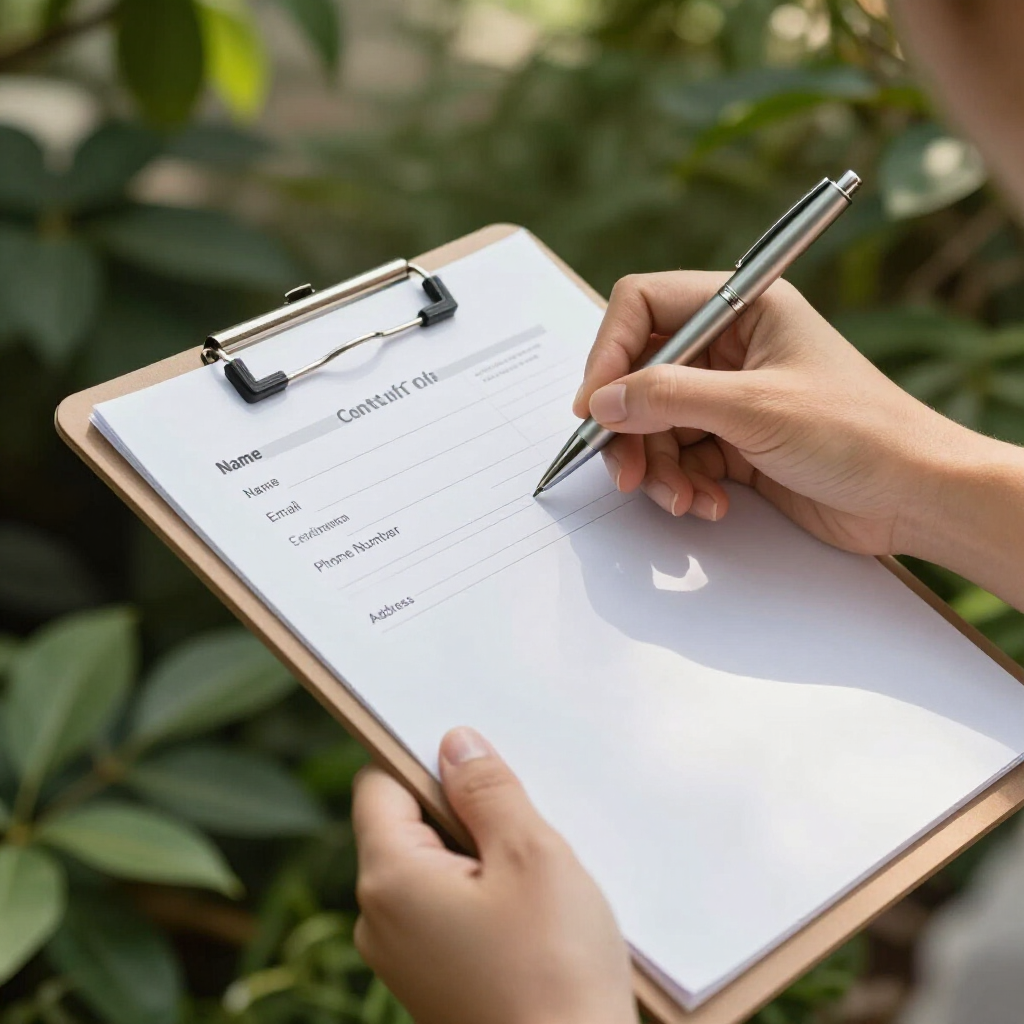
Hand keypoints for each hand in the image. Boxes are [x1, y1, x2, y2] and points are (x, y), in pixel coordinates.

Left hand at [352, 728, 638, 1023]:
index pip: (379, 784)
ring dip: (479, 853)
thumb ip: (488, 790)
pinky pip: (444, 907)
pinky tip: (529, 912)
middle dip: (462, 810)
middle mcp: (378, 917)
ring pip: (432, 865)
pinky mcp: (431, 978)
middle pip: (406, 823)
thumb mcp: (531, 857)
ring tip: (533, 875)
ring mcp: (402, 954)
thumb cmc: (554, 974)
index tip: (472, 754)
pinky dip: (481, 893)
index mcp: (389, 879)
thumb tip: (454, 743)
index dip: (422, 757)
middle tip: (523, 821)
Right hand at [574, 271, 975, 556]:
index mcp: (742, 307)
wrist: (916, 496)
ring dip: (659, 467)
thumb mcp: (755, 408)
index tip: (593, 407)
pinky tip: (710, 504)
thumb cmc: (858, 432)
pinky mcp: (736, 443)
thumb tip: (601, 403)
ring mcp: (731, 397)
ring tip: (681, 499)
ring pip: (656, 424)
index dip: (610, 353)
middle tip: (626, 472)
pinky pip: (681, 459)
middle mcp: (732, 347)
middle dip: (631, 427)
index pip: (644, 307)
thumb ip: (668, 398)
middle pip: (642, 375)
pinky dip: (684, 485)